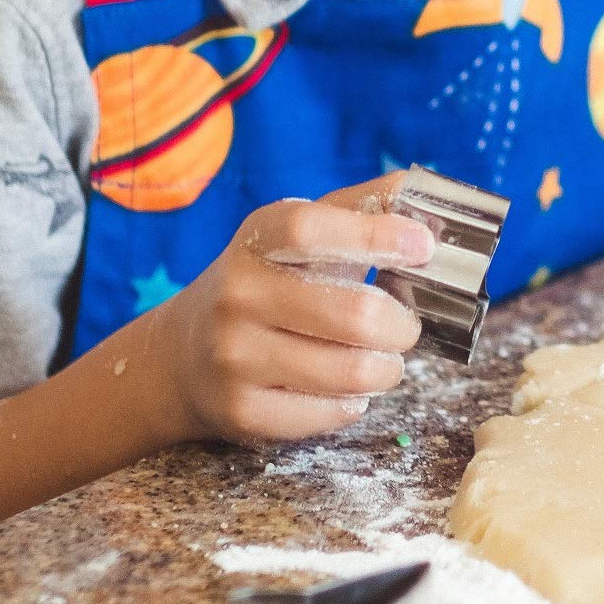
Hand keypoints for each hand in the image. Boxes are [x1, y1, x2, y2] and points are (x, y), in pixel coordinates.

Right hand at [153, 171, 435, 448]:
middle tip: (404, 327)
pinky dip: (352, 403)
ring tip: (380, 360)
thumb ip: (359, 210)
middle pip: (354, 315)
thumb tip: (421, 188)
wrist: (181, 357)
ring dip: (386, 369)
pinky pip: (330, 414)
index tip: (422, 246)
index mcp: (257, 241)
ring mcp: (234, 356)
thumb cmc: (264, 286)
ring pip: (352, 373)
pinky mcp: (242, 410)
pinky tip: (339, 389)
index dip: (374, 235)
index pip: (311, 229)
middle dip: (401, 326)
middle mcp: (237, 295)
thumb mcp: (295, 236)